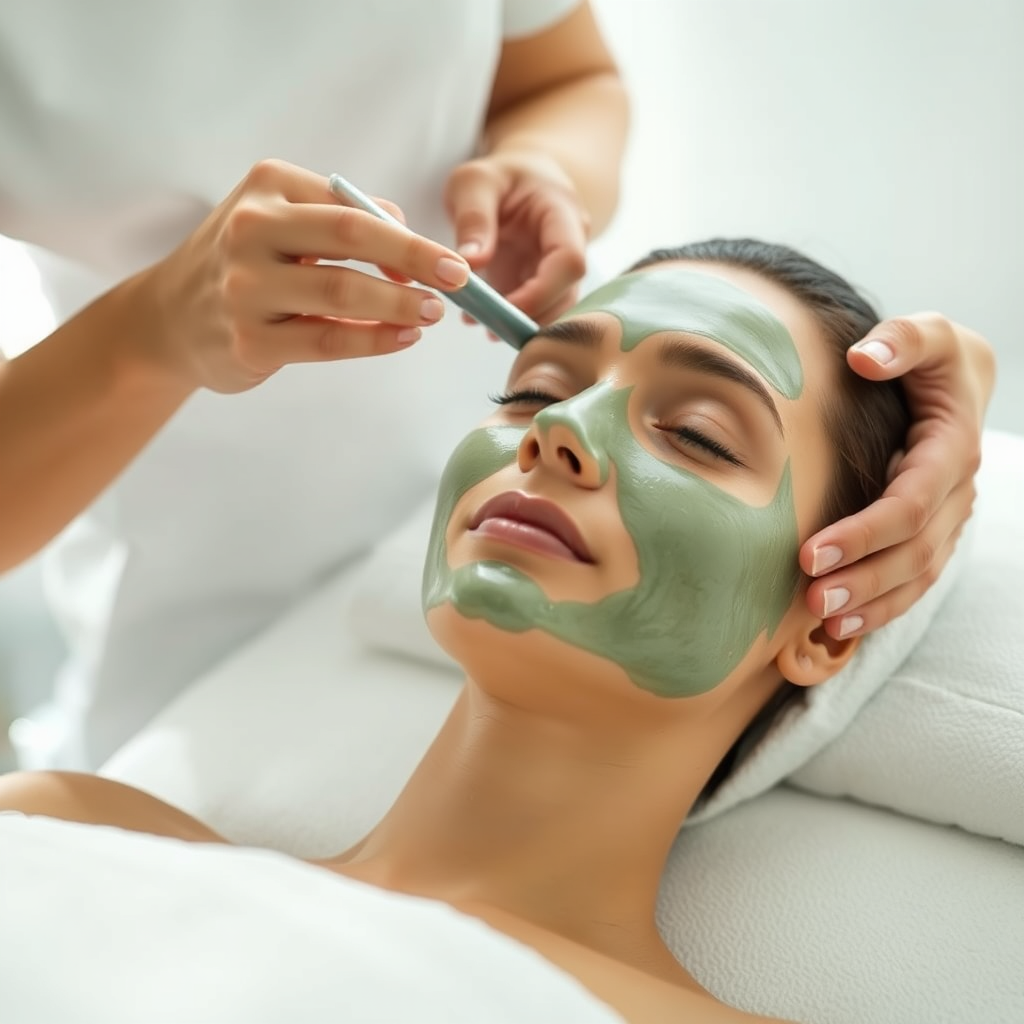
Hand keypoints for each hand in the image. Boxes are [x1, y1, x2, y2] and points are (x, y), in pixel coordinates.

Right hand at [139, 159, 470, 392]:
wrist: (170, 319)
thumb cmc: (245, 264)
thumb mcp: (282, 220)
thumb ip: (341, 218)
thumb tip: (409, 235)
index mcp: (267, 186)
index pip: (353, 207)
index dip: (407, 237)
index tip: (450, 260)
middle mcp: (250, 229)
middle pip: (351, 238)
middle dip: (414, 260)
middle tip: (458, 281)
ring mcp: (246, 287)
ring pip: (341, 292)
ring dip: (399, 304)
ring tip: (433, 314)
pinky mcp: (250, 340)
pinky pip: (328, 339)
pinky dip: (374, 340)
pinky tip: (403, 338)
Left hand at [444, 150, 589, 324]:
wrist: (518, 180)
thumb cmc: (499, 176)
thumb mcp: (475, 182)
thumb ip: (473, 218)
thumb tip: (471, 263)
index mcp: (562, 215)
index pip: (569, 262)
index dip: (542, 292)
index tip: (504, 308)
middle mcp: (571, 247)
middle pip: (565, 295)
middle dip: (529, 316)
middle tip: (485, 324)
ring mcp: (559, 270)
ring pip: (553, 310)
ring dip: (517, 323)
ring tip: (476, 320)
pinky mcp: (542, 286)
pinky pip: (533, 311)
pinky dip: (507, 320)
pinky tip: (478, 319)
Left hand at [801, 313, 995, 637]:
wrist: (958, 384)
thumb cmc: (930, 359)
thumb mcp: (927, 335)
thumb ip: (901, 340)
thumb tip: (864, 357)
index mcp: (952, 449)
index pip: (909, 504)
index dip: (863, 533)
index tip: (809, 554)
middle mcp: (957, 492)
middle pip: (914, 551)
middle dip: (862, 579)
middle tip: (809, 601)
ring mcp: (950, 519)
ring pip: (918, 575)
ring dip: (873, 602)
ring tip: (823, 622)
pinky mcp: (936, 534)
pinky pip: (916, 580)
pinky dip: (884, 606)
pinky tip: (844, 626)